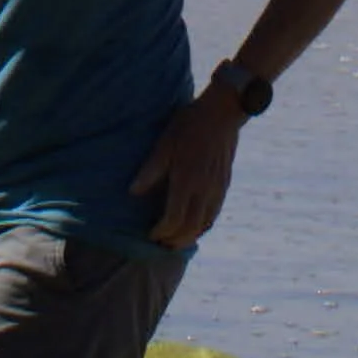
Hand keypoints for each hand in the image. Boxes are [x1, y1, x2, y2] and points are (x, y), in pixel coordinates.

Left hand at [144, 97, 245, 245]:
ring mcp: (217, 188)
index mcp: (187, 181)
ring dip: (190, 236)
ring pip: (205, 224)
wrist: (222, 112)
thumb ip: (150, 170)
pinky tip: (195, 225)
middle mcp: (204, 190)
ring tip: (175, 240)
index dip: (161, 232)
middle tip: (161, 244)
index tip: (150, 233)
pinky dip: (203, 226)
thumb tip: (133, 192)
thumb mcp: (164, 144)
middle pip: (191, 228)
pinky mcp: (224, 184)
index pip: (174, 220)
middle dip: (175, 240)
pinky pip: (214, 214)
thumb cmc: (189, 125)